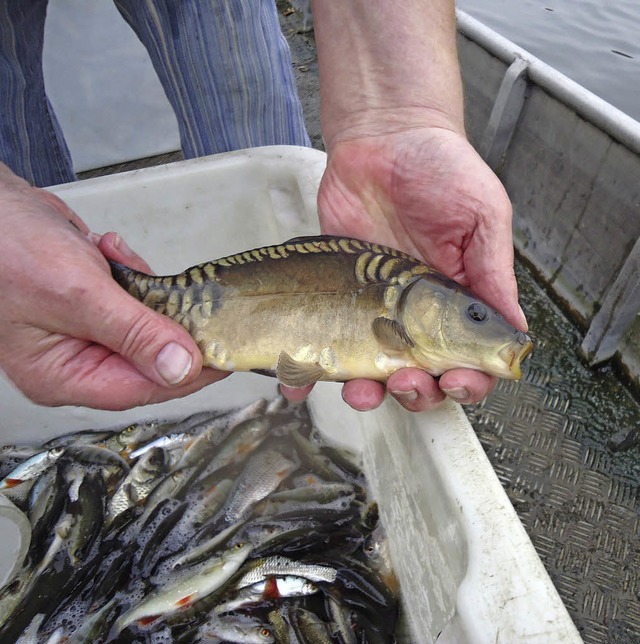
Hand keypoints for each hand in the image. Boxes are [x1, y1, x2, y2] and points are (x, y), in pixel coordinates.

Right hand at [0, 165, 224, 409]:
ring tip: (122, 262)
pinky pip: (131, 297)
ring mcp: (83, 330)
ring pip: (145, 324)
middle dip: (167, 323)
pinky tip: (109, 251)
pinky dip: (130, 273)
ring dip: (146, 290)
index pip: (143, 388)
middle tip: (191, 299)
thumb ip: (134, 333)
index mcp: (63, 375)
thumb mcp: (77, 295)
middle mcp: (75, 360)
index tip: (227, 355)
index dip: (189, 374)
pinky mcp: (90, 302)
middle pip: (149, 358)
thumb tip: (181, 367)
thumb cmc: (5, 249)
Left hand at [306, 126, 527, 411]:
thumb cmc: (441, 166)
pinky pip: (324, 339)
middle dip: (416, 390)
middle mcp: (416, 310)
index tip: (458, 382)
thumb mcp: (483, 214)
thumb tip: (513, 329)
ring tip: (359, 389)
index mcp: (458, 298)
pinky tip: (301, 381)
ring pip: (371, 367)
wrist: (381, 135)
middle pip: (420, 373)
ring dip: (367, 390)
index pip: (469, 356)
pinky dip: (311, 368)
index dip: (468, 380)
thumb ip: (493, 271)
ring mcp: (372, 306)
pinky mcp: (335, 294)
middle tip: (407, 381)